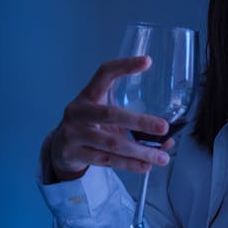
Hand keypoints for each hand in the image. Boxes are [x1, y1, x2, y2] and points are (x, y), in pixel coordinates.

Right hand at [50, 56, 174, 181]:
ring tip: (162, 158)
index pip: (104, 73)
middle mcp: (78, 111)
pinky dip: (129, 164)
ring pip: (112, 144)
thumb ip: (133, 124)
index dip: (124, 66)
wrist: (59, 148)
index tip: (148, 61)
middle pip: (110, 114)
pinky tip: (145, 166)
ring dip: (140, 152)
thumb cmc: (90, 127)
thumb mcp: (106, 118)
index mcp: (88, 95)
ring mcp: (73, 133)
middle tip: (164, 127)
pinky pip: (106, 161)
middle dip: (140, 122)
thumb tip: (167, 139)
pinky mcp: (73, 154)